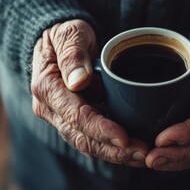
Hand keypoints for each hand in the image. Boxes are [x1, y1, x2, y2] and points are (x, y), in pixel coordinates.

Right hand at [31, 19, 147, 166]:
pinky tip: (134, 151)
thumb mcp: (69, 33)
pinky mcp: (75, 121)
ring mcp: (62, 117)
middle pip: (82, 137)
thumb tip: (79, 81)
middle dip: (113, 149)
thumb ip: (73, 54)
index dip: (100, 129)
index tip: (124, 137)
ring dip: (115, 154)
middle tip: (142, 153)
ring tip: (143, 157)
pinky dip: (113, 147)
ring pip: (88, 144)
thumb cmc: (66, 34)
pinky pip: (93, 139)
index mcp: (47, 88)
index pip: (75, 115)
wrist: (60, 43)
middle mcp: (51, 109)